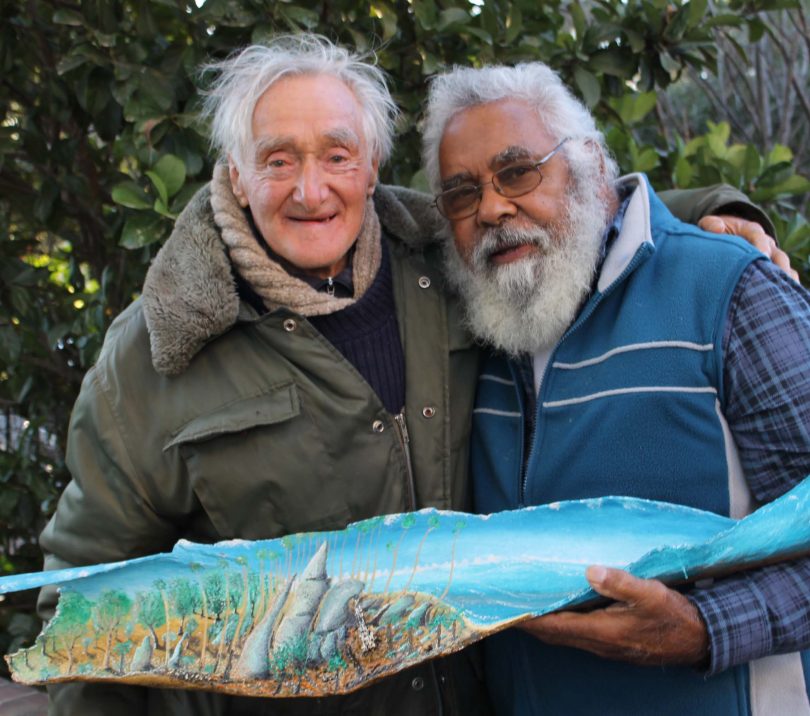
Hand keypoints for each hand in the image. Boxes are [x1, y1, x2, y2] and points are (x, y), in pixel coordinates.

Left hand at [518, 566, 708, 666]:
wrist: (699, 639)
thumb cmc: (674, 616)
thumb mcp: (651, 594)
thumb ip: (621, 582)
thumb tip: (591, 570)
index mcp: (603, 631)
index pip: (555, 626)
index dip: (528, 619)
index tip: (506, 609)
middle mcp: (598, 642)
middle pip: (553, 633)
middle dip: (529, 620)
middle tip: (507, 603)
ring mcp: (604, 644)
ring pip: (564, 633)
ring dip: (543, 621)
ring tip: (525, 602)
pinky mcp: (611, 640)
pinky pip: (576, 632)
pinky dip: (560, 620)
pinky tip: (558, 606)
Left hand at [699, 214, 798, 281]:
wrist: (725, 235)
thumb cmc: (717, 232)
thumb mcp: (710, 225)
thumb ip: (711, 225)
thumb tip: (717, 229)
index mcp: (751, 230)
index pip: (759, 237)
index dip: (761, 246)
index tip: (762, 255)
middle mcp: (766, 244)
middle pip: (777, 255)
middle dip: (775, 266)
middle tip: (770, 278)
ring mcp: (771, 257)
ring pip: (783, 268)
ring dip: (781, 278)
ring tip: (776, 291)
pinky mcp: (770, 270)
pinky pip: (782, 278)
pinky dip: (784, 285)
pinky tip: (779, 296)